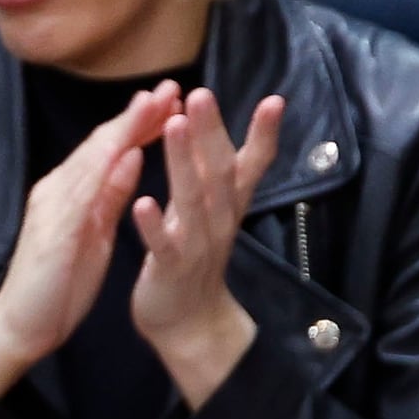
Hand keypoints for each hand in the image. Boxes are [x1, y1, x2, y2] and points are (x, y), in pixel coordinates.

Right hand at [0, 85, 166, 394]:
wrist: (20, 326)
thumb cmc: (58, 283)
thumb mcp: (94, 231)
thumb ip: (110, 195)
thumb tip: (133, 159)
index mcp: (70, 191)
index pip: (108, 148)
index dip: (139, 122)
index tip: (171, 99)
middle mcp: (58, 190)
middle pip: (101, 143)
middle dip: (136, 113)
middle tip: (171, 86)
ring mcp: (53, 208)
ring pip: (92, 158)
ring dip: (125, 129)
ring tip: (155, 104)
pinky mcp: (53, 233)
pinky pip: (82, 197)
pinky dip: (106, 173)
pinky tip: (127, 155)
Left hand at [124, 88, 285, 406]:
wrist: (188, 323)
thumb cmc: (195, 256)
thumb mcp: (214, 209)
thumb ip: (215, 168)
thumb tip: (211, 120)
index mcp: (229, 204)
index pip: (252, 164)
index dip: (265, 134)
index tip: (274, 100)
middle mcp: (220, 220)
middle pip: (220, 172)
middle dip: (212, 132)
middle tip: (203, 94)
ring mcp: (197, 245)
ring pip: (193, 200)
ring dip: (184, 162)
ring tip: (176, 126)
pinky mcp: (171, 269)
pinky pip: (164, 245)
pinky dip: (155, 224)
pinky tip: (143, 202)